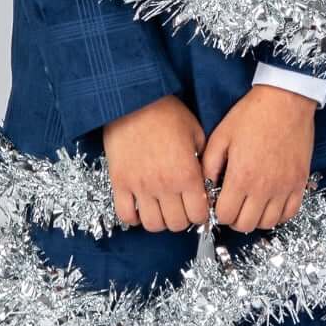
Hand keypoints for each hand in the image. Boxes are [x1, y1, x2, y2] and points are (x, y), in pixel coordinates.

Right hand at [102, 95, 210, 231]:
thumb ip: (203, 160)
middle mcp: (164, 185)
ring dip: (160, 220)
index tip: (198, 207)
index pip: (199, 215)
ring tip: (161, 208)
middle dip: (182, 219)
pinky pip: (126, 215)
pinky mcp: (120, 183)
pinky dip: (134, 217)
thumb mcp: (196, 133)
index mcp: (187, 174)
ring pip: (153, 225)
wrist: (133, 100)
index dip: (201, 214)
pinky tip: (140, 207)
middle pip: (177, 224)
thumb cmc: (166, 113)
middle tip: (181, 207)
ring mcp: (140, 186)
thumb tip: (205, 179)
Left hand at [201, 86, 317, 232]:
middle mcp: (264, 187)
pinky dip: (278, 215)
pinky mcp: (299, 182)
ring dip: (255, 219)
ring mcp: (285, 187)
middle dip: (234, 219)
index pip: (224, 215)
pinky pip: (290, 213)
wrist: (286, 100)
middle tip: (232, 205)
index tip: (218, 203)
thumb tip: (205, 186)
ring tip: (250, 205)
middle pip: (245, 224)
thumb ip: (209, 164)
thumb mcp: (221, 135)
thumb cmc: (254, 114)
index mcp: (242, 176)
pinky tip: (269, 203)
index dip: (217, 212)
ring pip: (267, 223)